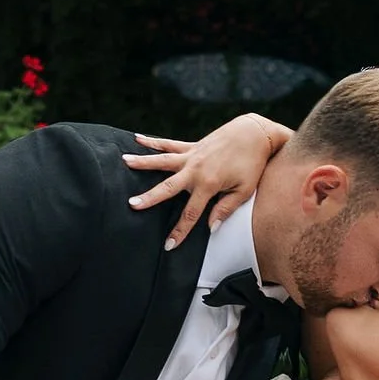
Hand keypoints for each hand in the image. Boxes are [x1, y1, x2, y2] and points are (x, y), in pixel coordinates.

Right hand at [123, 113, 291, 246]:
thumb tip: (211, 228)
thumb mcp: (244, 190)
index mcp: (208, 184)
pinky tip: (137, 139)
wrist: (255, 134)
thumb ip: (226, 209)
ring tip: (124, 162)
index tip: (169, 245)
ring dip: (143, 162)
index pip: (190, 213)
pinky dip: (153, 142)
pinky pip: (169, 144)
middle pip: (168, 188)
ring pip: (162, 161)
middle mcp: (196, 170)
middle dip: (149, 198)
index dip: (179, 231)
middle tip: (132, 204)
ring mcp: (192, 156)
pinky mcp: (192, 146)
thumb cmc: (252, 164)